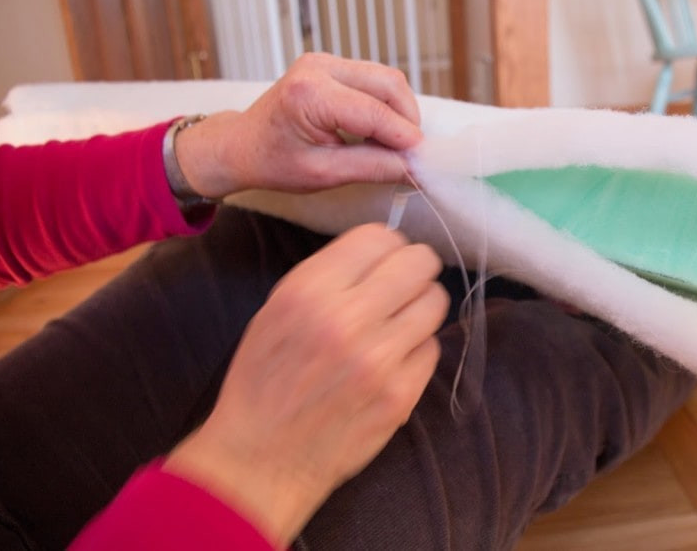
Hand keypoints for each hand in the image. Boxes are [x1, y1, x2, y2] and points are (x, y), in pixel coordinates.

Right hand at [164, 224, 447, 546]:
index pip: (379, 237)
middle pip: (419, 262)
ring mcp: (379, 360)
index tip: (385, 260)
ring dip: (420, 308)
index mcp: (309, 291)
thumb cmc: (265, 381)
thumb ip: (328, 276)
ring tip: (398, 324)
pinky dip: (417, 350)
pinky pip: (432, 348)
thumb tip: (381, 251)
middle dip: (415, 269)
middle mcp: (347, 319)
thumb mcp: (277, 310)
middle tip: (404, 285)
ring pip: (435, 302)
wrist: (262, 459)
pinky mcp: (401, 395)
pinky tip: (392, 362)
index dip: (388, 245)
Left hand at [176, 53, 422, 197]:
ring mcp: (325, 61)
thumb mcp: (323, 174)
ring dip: (400, 111)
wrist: (242, 145)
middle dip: (408, 120)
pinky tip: (381, 130)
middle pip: (389, 85)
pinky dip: (386, 104)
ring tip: (395, 145)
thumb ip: (372, 167)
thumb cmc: (272, 161)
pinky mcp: (331, 64)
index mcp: (310, 94)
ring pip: (386, 79)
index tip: (425, 161)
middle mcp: (318, 67)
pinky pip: (374, 79)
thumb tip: (413, 166)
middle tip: (412, 154)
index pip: (375, 113)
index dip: (406, 138)